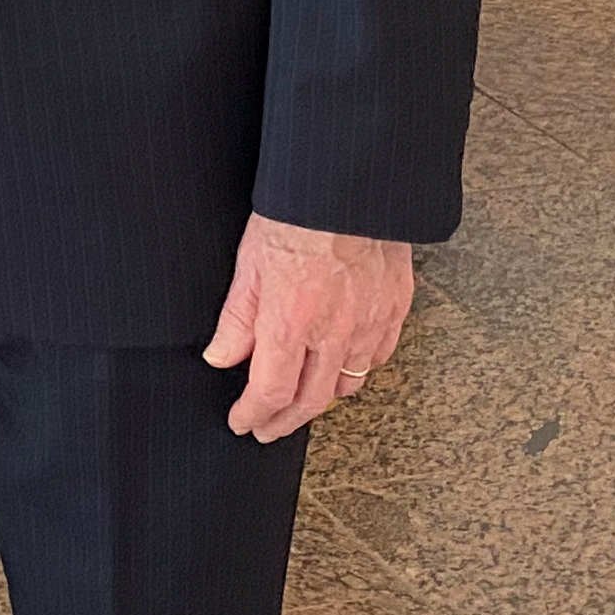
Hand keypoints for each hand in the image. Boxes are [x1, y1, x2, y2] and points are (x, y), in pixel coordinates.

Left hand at [202, 212, 414, 438]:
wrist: (347, 186)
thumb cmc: (295, 216)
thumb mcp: (249, 265)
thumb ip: (236, 319)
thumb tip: (220, 357)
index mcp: (291, 322)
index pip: (271, 392)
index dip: (253, 414)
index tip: (241, 421)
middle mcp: (333, 331)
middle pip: (311, 402)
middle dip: (284, 422)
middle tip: (266, 428)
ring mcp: (369, 323)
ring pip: (348, 383)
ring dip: (321, 398)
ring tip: (301, 399)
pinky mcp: (394, 308)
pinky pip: (378, 355)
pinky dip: (357, 369)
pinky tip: (342, 366)